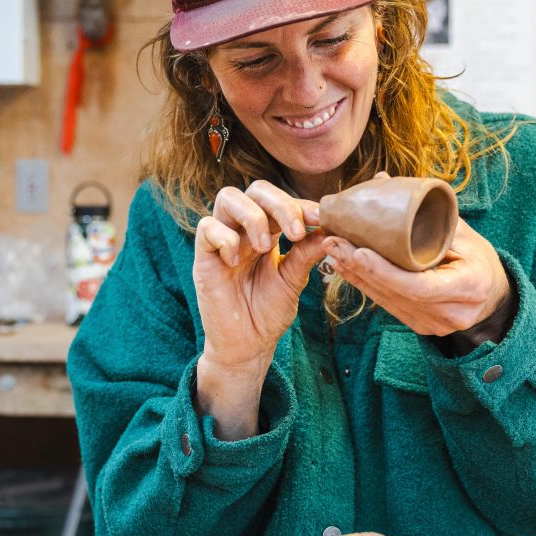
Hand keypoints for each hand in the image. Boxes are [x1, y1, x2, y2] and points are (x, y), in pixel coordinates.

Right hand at [193, 180, 328, 374]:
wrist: (247, 346)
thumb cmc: (268, 313)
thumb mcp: (293, 280)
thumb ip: (307, 253)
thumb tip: (332, 228)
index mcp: (269, 231)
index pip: (283, 200)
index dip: (303, 205)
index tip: (323, 218)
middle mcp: (244, 229)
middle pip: (257, 189)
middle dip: (280, 204)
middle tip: (296, 232)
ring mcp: (222, 240)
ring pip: (228, 198)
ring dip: (253, 216)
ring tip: (265, 248)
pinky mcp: (203, 257)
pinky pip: (206, 227)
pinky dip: (225, 238)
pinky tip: (237, 262)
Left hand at [323, 214, 509, 339]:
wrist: (491, 295)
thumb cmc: (478, 258)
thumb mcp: (464, 233)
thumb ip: (427, 212)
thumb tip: (382, 180)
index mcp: (469, 286)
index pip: (419, 285)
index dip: (385, 271)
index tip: (358, 252)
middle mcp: (452, 312)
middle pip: (397, 294)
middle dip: (360, 268)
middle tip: (333, 242)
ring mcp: (436, 325)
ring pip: (388, 302)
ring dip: (357, 277)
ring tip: (334, 252)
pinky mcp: (422, 328)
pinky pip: (389, 307)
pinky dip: (367, 286)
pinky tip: (347, 269)